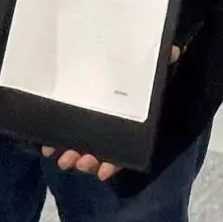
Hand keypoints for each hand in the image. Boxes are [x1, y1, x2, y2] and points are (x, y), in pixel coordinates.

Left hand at [38, 48, 176, 181]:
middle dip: (88, 161)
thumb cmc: (136, 63)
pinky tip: (48, 148)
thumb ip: (162, 58)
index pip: (124, 147)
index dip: (113, 162)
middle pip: (100, 151)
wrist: (115, 49)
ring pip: (81, 147)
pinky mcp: (73, 116)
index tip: (102, 172)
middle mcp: (109, 126)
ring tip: (65, 160)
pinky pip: (65, 135)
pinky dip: (56, 143)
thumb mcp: (150, 62)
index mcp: (129, 119)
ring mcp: (90, 124)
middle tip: (82, 162)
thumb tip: (174, 50)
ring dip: (73, 157)